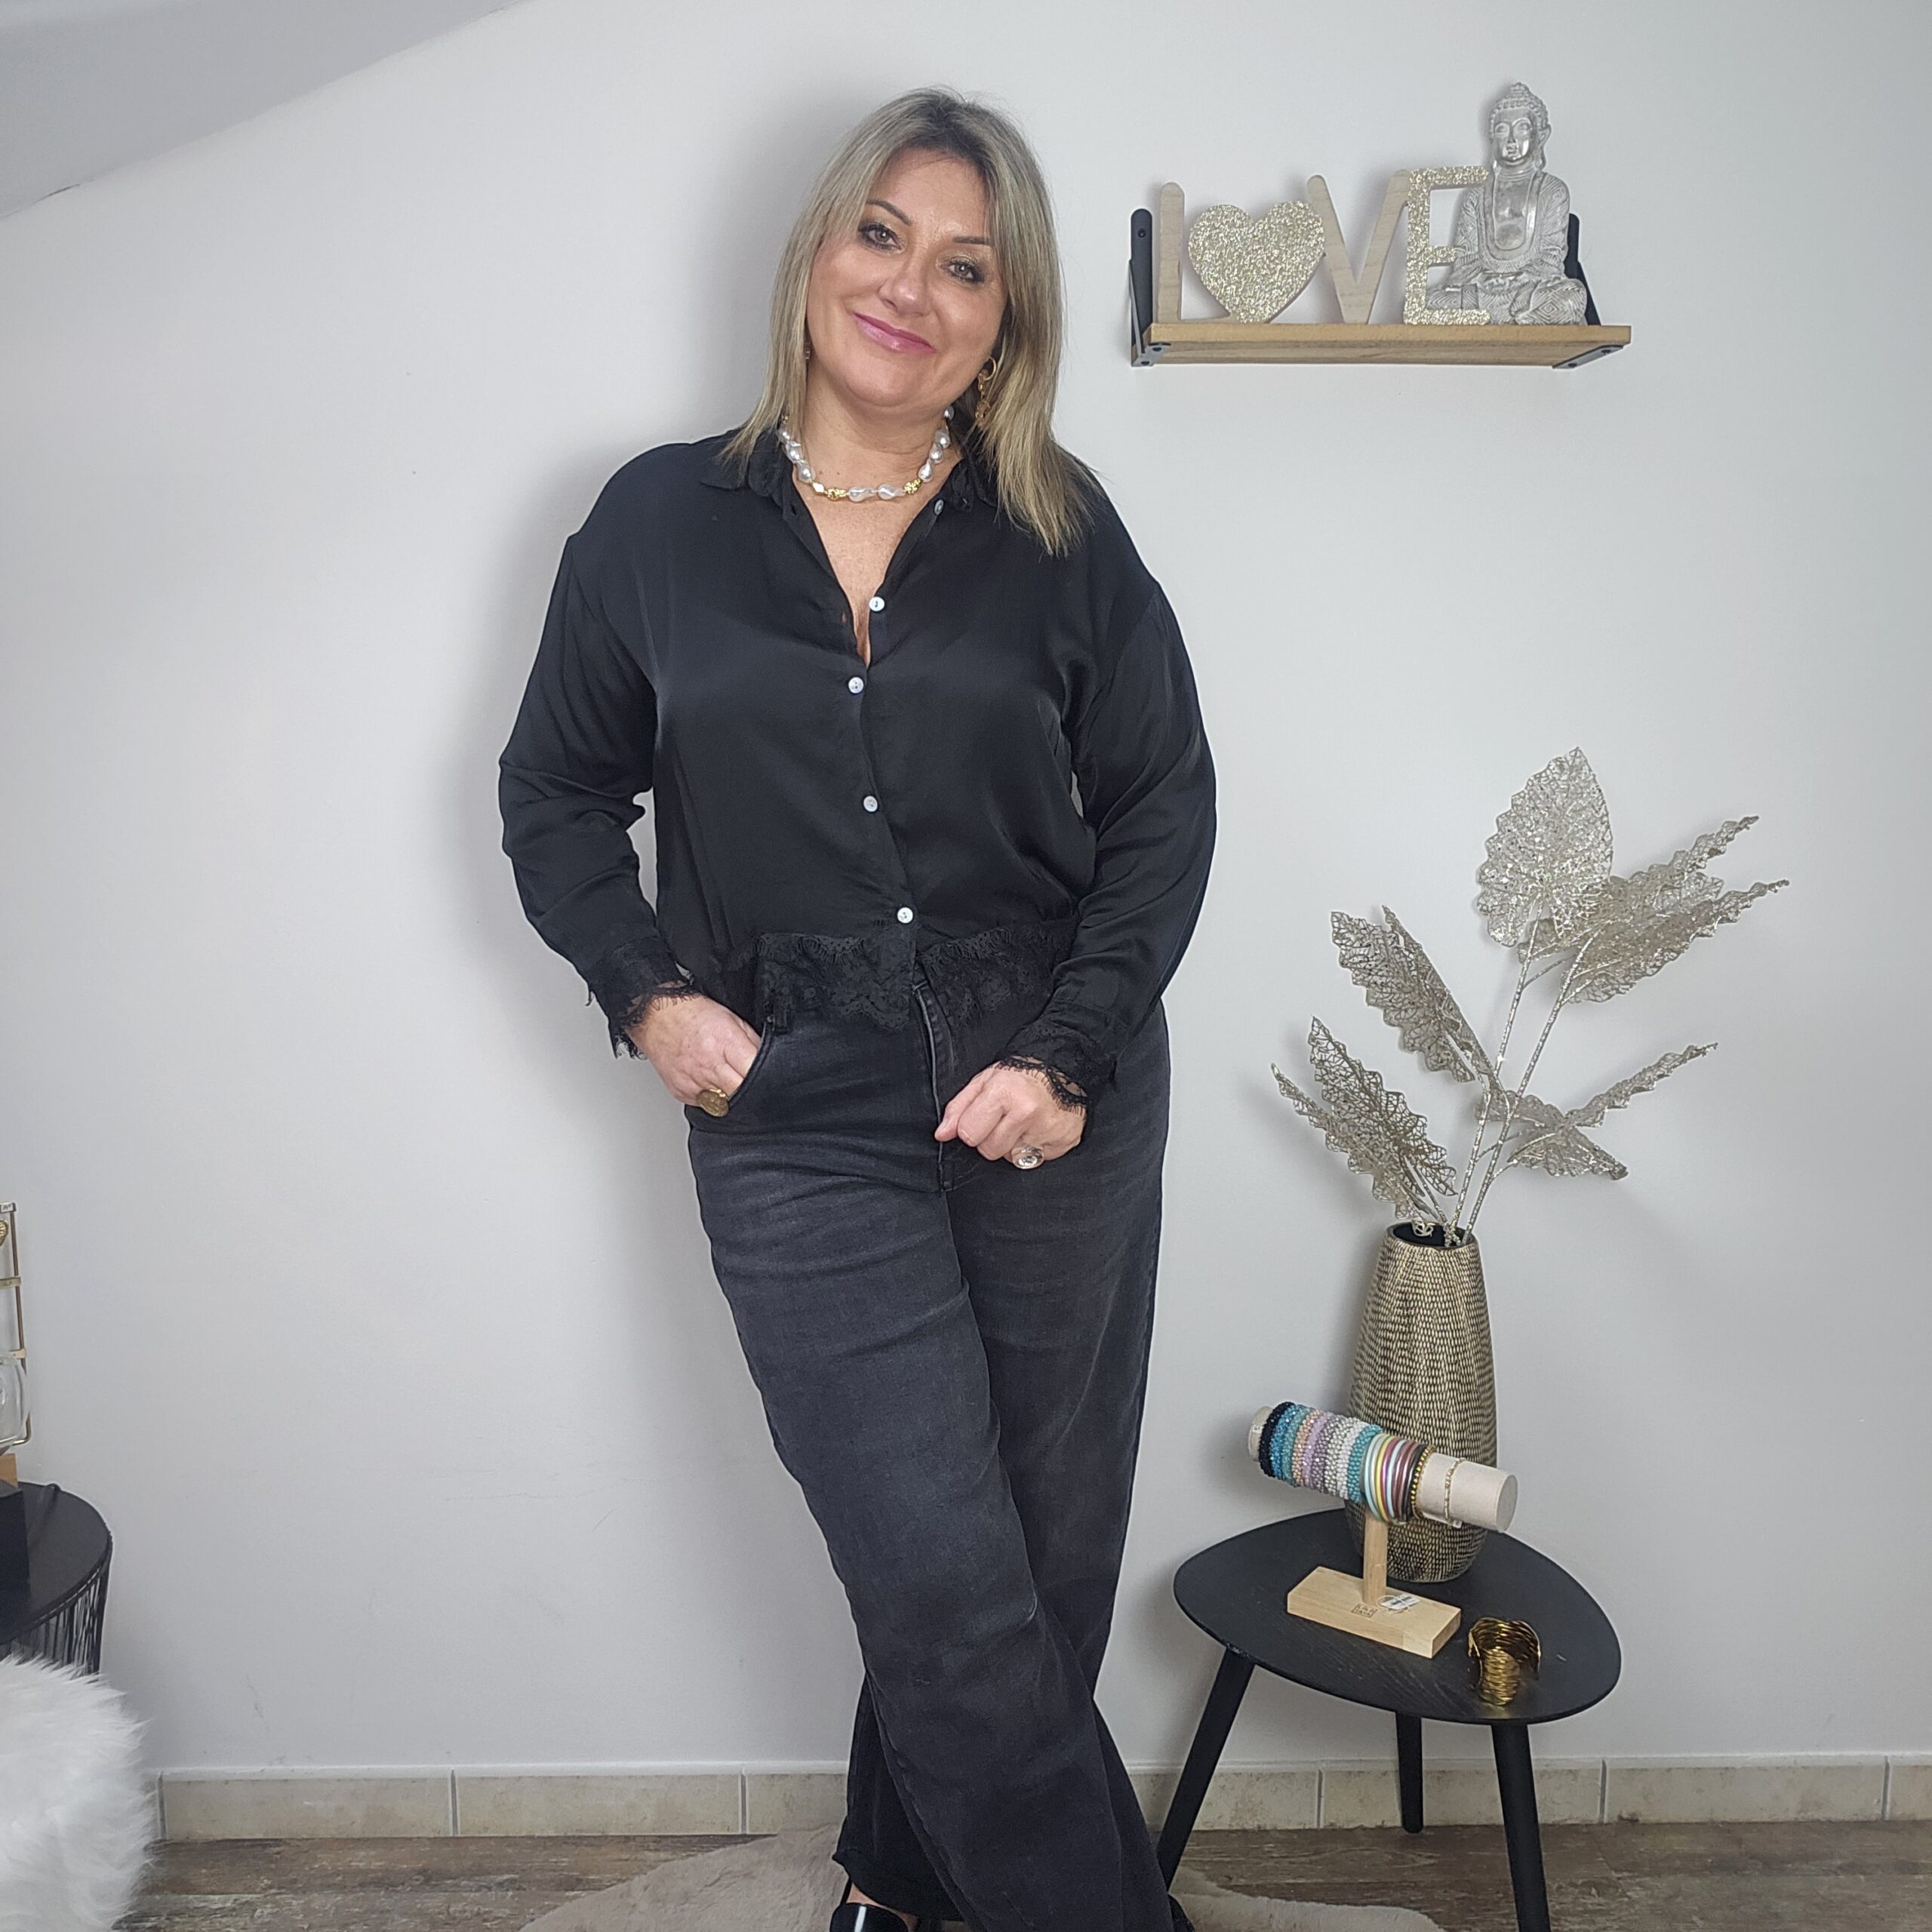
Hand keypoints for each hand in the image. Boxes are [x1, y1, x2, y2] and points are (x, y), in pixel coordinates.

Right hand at [627, 990, 762, 1106]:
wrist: (655, 1017)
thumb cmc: (693, 1015)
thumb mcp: (733, 1020)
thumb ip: (753, 1043)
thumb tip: (770, 1061)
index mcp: (726, 1043)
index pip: (755, 1073)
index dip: (766, 1078)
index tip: (769, 1080)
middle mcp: (709, 1065)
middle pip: (741, 1093)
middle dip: (749, 1091)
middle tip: (748, 1083)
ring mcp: (693, 1081)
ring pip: (724, 1105)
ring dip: (730, 1096)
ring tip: (726, 1079)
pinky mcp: (681, 1092)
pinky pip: (704, 1105)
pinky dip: (710, 1097)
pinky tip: (707, 1080)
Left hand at [935, 1062, 1085, 1164]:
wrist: (1061, 1070)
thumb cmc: (1019, 1076)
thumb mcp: (983, 1082)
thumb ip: (958, 1108)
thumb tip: (942, 1134)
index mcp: (1002, 1093)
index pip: (968, 1134)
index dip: (971, 1127)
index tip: (983, 1117)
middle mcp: (1026, 1111)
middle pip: (989, 1151)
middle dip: (992, 1138)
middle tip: (1004, 1119)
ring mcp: (1046, 1129)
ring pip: (1011, 1158)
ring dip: (1012, 1145)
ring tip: (1021, 1124)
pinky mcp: (1062, 1142)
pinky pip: (1035, 1161)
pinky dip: (1033, 1148)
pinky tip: (1037, 1130)